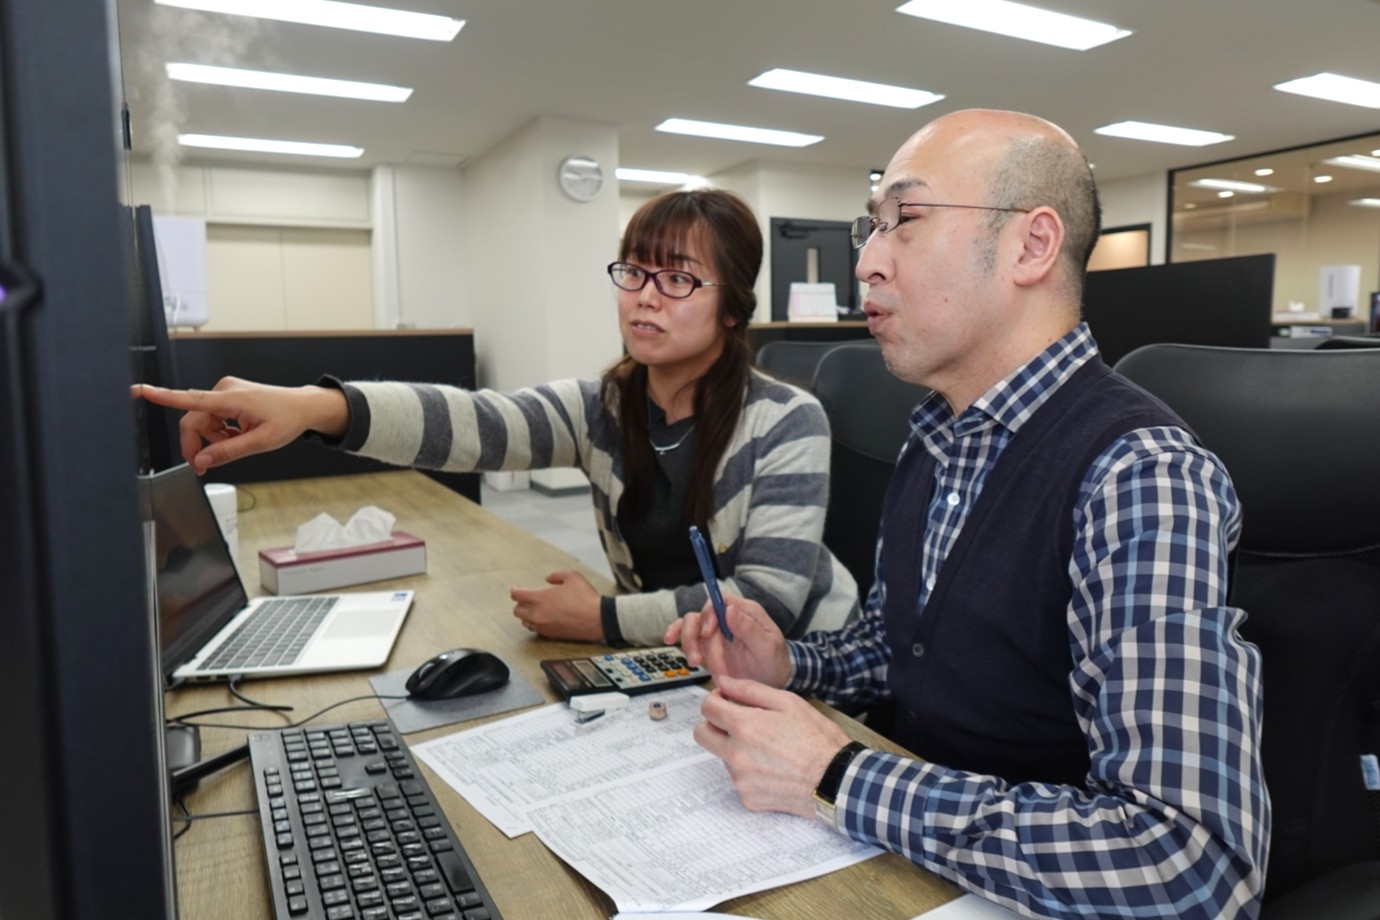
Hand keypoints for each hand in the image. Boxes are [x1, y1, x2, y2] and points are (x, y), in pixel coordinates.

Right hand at [134, 378, 348, 472]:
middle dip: (196, 444)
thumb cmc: (287, 420)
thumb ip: (228, 452)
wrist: (304, 407)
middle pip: (193, 421)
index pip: (190, 399)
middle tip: (203, 466)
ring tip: (238, 442)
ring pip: (202, 422)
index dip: (161, 396)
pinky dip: (220, 431)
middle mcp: (224, 390)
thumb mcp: (261, 442)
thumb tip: (200, 462)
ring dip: (213, 438)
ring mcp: (225, 391)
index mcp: (231, 398)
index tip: (139, 390)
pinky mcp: (227, 395)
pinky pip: (212, 417)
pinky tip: (237, 434)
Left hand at [510, 570, 603, 641]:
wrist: (597, 619)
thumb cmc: (585, 598)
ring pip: (525, 622)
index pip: (517, 595)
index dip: (514, 590)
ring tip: (537, 610)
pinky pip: (536, 630)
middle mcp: (537, 614)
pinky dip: (537, 624)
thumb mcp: (573, 577)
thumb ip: (557, 575)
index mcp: (540, 598)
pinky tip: (546, 619)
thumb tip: (548, 579)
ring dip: (528, 615)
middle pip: (517, 611)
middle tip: (528, 600)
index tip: (516, 589)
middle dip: (521, 604)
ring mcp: (543, 626)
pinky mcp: (550, 635)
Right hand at [665, 594, 791, 688]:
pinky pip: (690, 636)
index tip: (708, 633)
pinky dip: (678, 637)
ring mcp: (717, 632)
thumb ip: (749, 628)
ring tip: (695, 662)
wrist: (773, 681)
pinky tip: (671, 640)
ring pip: (692, 626)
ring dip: (689, 644)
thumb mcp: (767, 647)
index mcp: (745, 612)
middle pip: (702, 615)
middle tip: (698, 658)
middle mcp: (728, 619)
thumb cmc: (774, 662)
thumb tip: (728, 609)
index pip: (720, 601)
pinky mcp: (709, 645)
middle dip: (695, 635)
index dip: (709, 613)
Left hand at [694, 675, 851, 818]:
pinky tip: (773, 769)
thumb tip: (724, 683)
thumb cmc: (817, 739)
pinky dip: (750, 773)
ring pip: (723, 757)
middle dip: (713, 725)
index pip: (707, 709)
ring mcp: (741, 780)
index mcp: (745, 726)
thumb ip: (750, 690)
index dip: (715, 700)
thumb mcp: (788, 703)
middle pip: (702, 735)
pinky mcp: (748, 799)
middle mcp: (736, 755)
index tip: (726, 701)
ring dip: (736, 749)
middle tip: (736, 723)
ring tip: (768, 749)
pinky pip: (739, 780)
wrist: (836, 781)